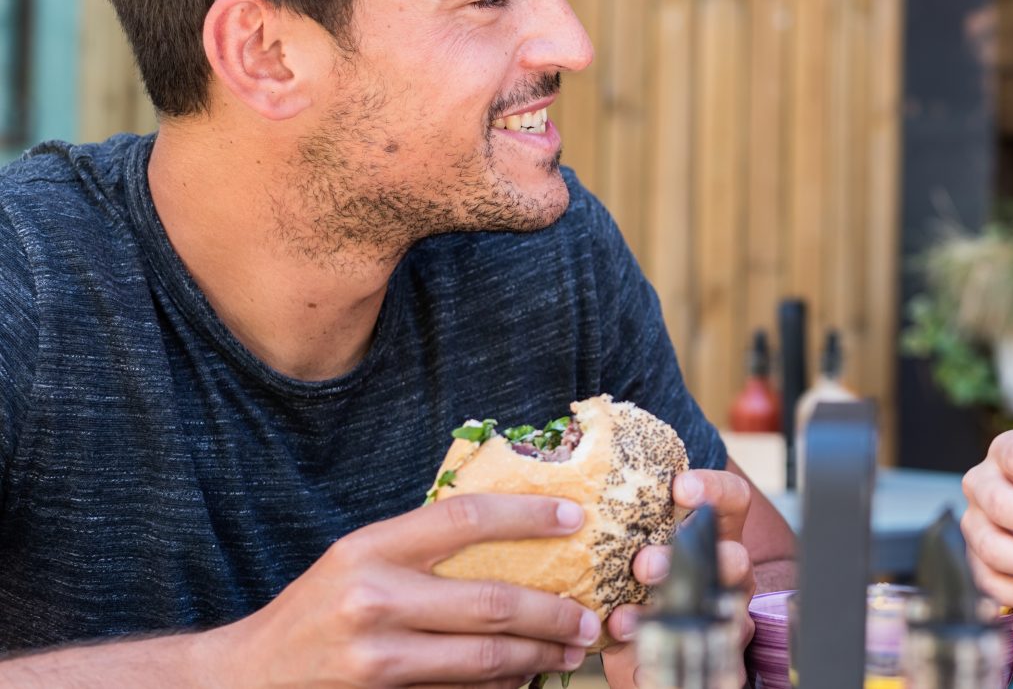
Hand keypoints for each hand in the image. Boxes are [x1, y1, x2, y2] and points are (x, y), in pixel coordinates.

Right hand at [212, 493, 601, 688]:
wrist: (248, 679)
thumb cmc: (314, 610)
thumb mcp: (356, 559)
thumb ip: (420, 545)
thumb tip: (512, 526)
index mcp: (369, 550)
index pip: (465, 518)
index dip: (528, 515)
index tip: (574, 519)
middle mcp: (373, 600)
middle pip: (492, 603)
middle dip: (553, 612)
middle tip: (590, 616)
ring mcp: (377, 659)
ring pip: (484, 660)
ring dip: (539, 657)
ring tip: (570, 650)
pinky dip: (500, 686)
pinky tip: (523, 677)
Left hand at [601, 469, 757, 686]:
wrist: (659, 654)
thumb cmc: (637, 585)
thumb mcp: (632, 549)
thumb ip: (615, 522)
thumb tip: (563, 470)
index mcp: (714, 538)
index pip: (731, 502)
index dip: (713, 490)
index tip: (679, 487)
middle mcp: (727, 576)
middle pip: (735, 558)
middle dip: (687, 560)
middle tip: (643, 564)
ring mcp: (725, 619)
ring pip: (725, 615)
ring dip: (670, 615)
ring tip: (624, 621)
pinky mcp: (711, 660)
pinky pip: (700, 666)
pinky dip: (659, 664)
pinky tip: (630, 661)